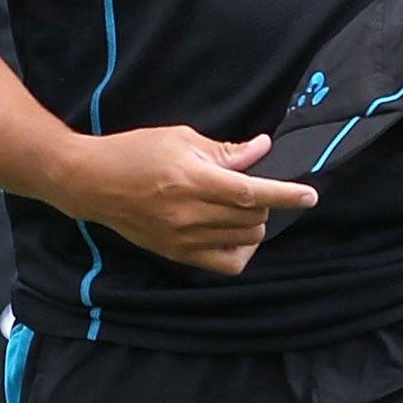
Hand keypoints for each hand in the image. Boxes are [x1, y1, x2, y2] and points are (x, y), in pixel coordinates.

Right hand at [62, 128, 317, 275]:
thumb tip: (262, 150)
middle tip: (251, 185)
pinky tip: (233, 233)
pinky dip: (240, 250)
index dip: (286, 194)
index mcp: (192, 179)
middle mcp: (190, 214)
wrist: (92, 182)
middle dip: (265, 202)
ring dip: (254, 223)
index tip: (310, 195)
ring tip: (239, 206)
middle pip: (252, 218)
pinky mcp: (177, 254)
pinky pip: (225, 264)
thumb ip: (225, 151)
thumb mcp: (181, 138)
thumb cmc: (136, 152)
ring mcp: (183, 239)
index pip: (252, 192)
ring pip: (244, 240)